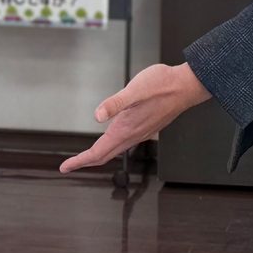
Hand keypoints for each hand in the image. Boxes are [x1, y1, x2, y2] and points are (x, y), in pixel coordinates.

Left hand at [60, 63, 211, 171]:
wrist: (187, 86)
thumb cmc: (163, 85)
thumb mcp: (135, 90)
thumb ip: (115, 103)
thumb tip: (98, 115)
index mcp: (126, 128)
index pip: (99, 152)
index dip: (80, 161)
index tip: (65, 166)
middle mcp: (133, 134)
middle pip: (105, 155)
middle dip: (85, 162)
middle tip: (69, 166)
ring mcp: (140, 132)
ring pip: (115, 150)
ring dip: (98, 156)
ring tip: (84, 157)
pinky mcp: (145, 127)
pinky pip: (124, 143)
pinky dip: (111, 147)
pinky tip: (110, 141)